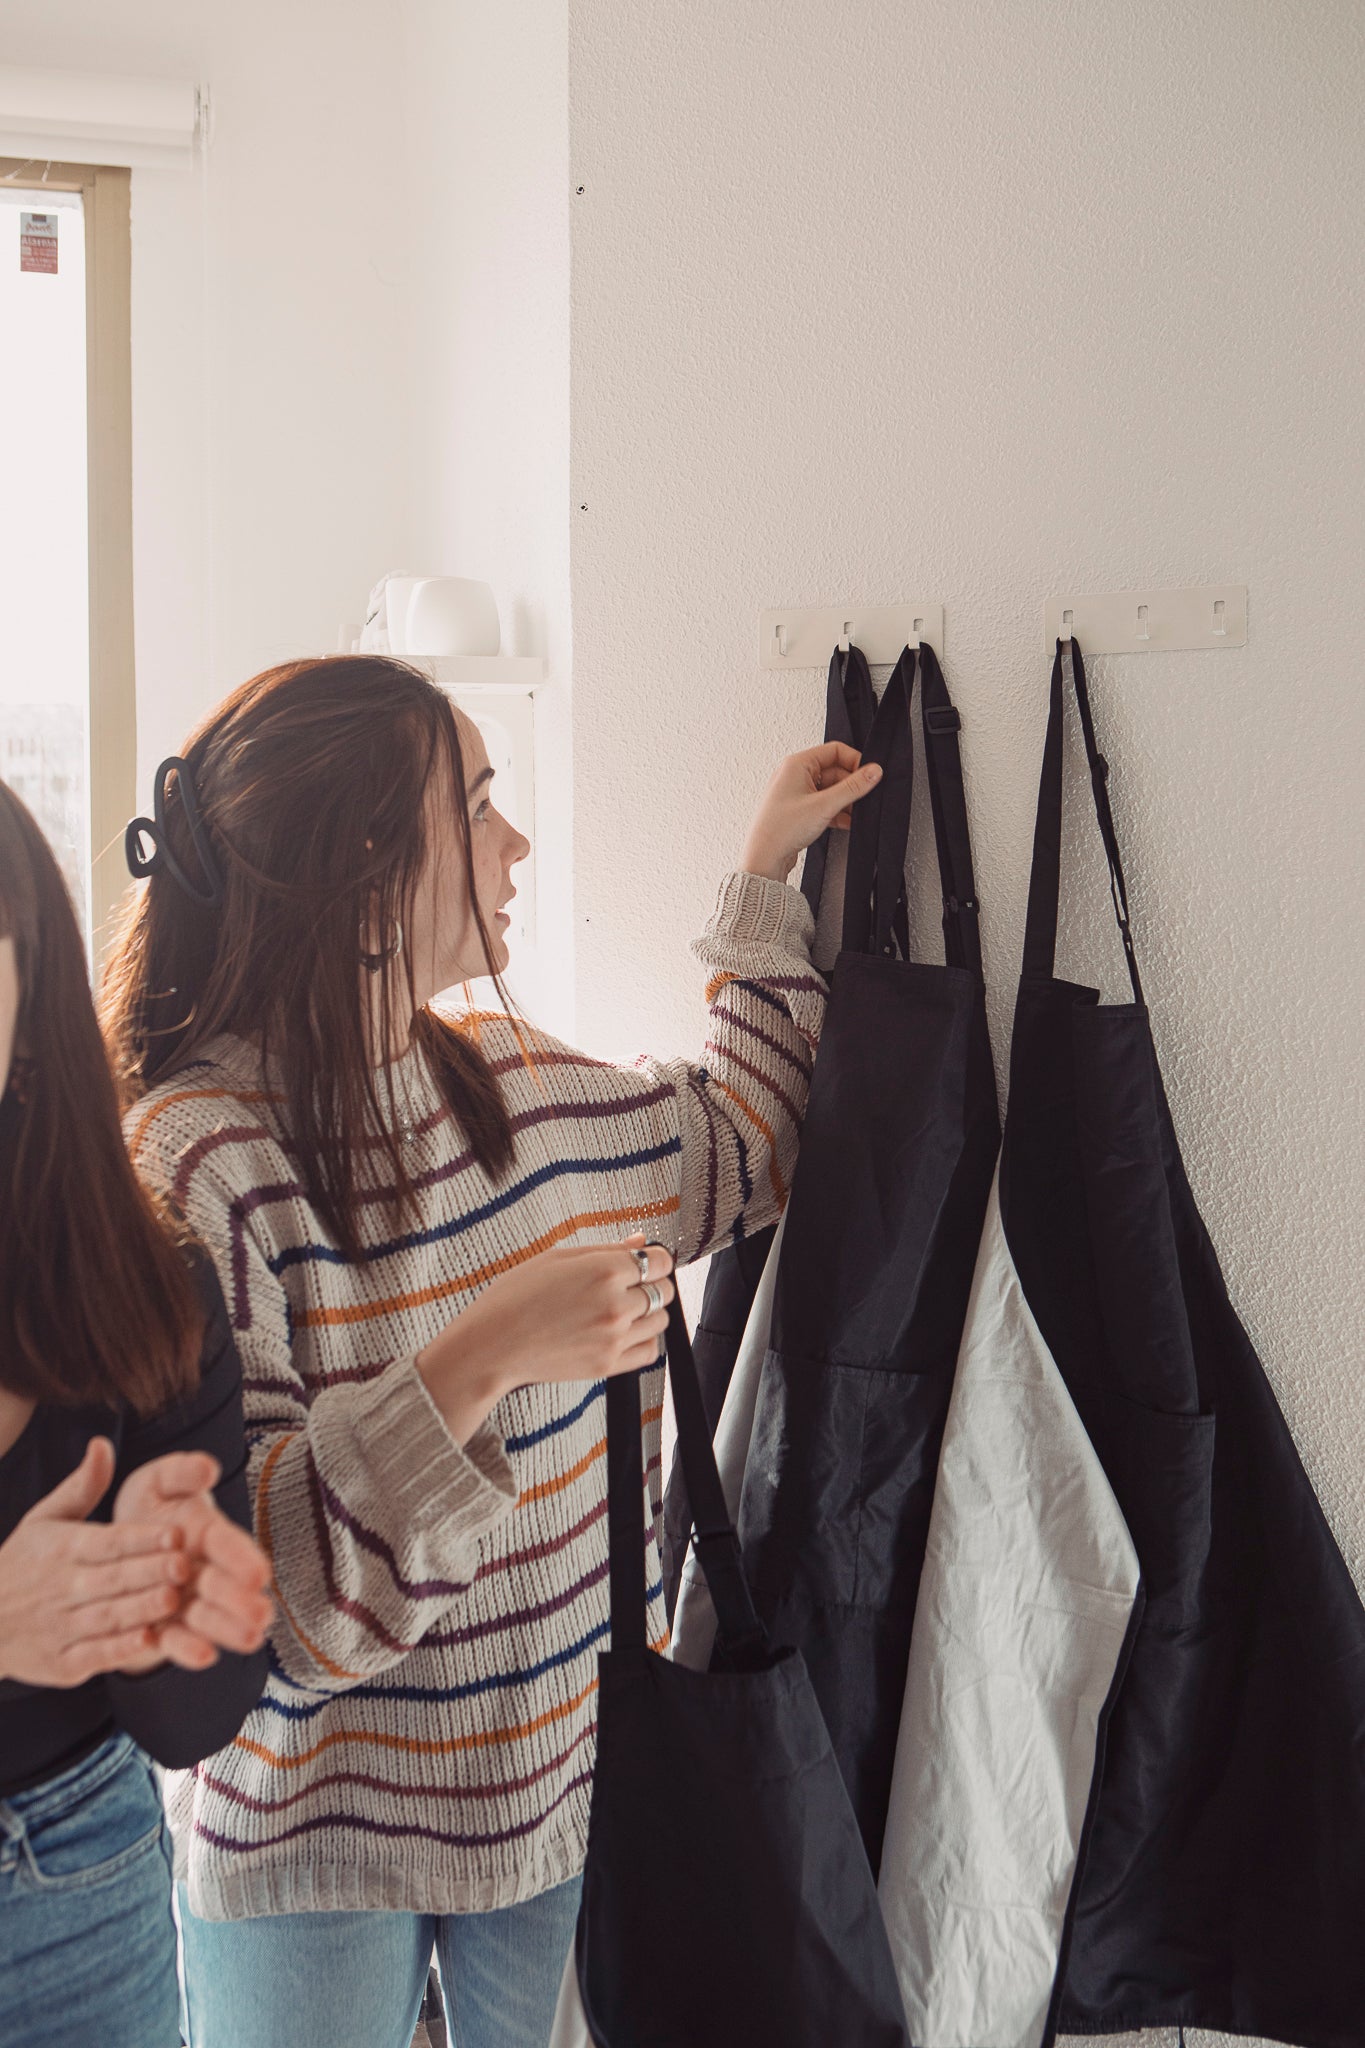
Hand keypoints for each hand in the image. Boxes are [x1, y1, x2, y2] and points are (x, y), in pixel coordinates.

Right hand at [0, 1438, 192, 1686]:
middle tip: (186, 1565)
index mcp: (63, 1549)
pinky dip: (118, 1650)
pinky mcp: (61, 1663)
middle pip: (112, 1579)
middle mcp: (62, 1587)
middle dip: (149, 1572)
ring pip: (106, 1617)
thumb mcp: (44, 1519)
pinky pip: (93, 1655)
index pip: (108, 1542)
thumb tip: (103, 1443)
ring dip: (140, 1610)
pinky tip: (147, 1640)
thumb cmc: (23, 1563)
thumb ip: (82, 1486)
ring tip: (174, 1599)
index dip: (142, 1539)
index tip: (177, 1533)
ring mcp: (60, 1627)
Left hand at [112, 1453, 273, 1671]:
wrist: (118, 1547)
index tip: (258, 1572)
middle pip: (224, 1585)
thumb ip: (181, 1472)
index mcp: (208, 1533)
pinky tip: (204, 1656)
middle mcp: (204, 1570)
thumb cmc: (146, 1508)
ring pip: (209, 1618)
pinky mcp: (167, 1629)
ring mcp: (188, 1603)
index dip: (242, 1557)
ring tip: (249, 1639)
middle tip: (262, 1614)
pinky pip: (178, 1641)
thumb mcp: (158, 1481)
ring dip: (228, 1629)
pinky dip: (190, 1649)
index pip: (227, 1544)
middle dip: (242, 1600)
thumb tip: (207, 1468)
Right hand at [417, 1234, 675, 1443]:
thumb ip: (606, 1249)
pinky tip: (622, 1333)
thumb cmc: (515, 1296)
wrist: (491, 1345)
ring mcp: (614, 1337)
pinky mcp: (608, 1365)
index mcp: (604, 1270)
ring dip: (648, 1312)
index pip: (661, 1261)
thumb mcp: (557, 1258)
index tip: (643, 1263)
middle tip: (628, 1285)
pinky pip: (650, 1351)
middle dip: (652, 1284)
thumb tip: (641, 1241)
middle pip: (664, 1290)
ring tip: (621, 1310)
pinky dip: (643, 1341)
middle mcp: (615, 1304)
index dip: (655, 1259)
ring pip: (661, 1321)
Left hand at [739, 742, 882, 883]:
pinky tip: (845, 822)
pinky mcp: (799, 810)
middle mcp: (795, 775)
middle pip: (834, 771)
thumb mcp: (824, 805)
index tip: (869, 775)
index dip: (855, 761)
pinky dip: (836, 811)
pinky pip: (823, 804)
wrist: (764, 859)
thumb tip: (873, 772)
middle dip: (851, 786)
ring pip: (830, 789)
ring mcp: (796, 793)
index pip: (835, 750)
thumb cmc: (780, 830)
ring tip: (855, 814)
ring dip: (844, 801)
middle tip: (864, 797)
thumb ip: (853, 787)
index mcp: (797, 764)